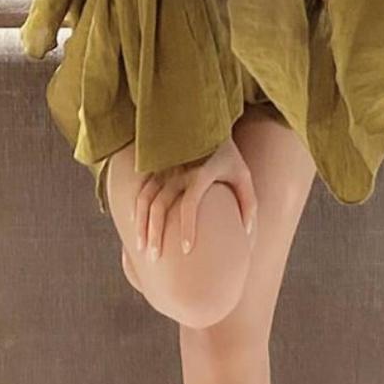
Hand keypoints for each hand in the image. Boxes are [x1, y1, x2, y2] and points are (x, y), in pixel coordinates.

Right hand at [134, 134, 257, 260]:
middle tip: (155, 258)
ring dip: (141, 225)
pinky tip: (135, 226)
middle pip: (160, 205)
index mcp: (202, 173)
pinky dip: (135, 208)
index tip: (186, 250)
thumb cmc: (230, 157)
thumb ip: (248, 205)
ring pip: (145, 199)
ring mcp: (164, 167)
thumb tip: (245, 234)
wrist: (208, 124)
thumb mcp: (244, 177)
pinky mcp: (155, 166)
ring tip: (142, 249)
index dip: (188, 228)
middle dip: (156, 234)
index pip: (190, 204)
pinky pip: (140, 189)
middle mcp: (179, 170)